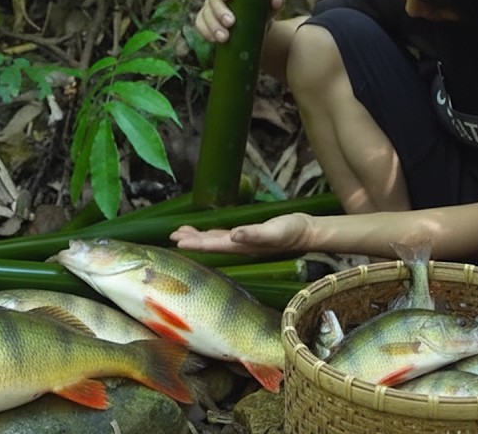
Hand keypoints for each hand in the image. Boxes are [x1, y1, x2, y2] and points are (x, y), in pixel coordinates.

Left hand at [169, 213, 312, 255]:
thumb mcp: (274, 231)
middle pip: (209, 245)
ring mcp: (242, 242)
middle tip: (172, 236)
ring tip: (180, 233)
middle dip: (191, 241)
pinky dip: (210, 234)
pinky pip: (223, 236)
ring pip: (214, 240)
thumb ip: (254, 234)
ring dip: (198, 237)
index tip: (178, 242)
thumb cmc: (292, 231)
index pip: (213, 246)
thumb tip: (234, 235)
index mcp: (242, 246)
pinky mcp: (247, 235)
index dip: (196, 244)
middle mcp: (239, 246)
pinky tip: (204, 232)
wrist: (306, 232)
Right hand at [194, 0, 285, 43]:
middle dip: (220, 11)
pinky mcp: (204, 22)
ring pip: (205, 13)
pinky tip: (215, 39)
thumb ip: (276, 0)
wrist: (256, 30)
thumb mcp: (271, 5)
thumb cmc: (263, 11)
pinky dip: (206, 32)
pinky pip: (200, 25)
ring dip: (213, 25)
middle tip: (231, 22)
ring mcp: (209, 8)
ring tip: (224, 37)